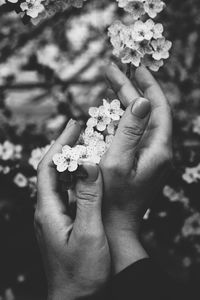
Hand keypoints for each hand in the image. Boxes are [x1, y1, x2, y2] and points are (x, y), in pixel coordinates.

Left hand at [35, 119, 109, 299]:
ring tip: (82, 144)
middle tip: (78, 129)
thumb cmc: (81, 273)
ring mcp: (53, 216)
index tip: (73, 127)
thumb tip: (89, 165)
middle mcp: (46, 210)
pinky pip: (65, 192)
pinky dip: (74, 176)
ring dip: (68, 160)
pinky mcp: (61, 222)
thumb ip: (89, 199)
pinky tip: (84, 174)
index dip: (60, 145)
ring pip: (58, 180)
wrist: (74, 299)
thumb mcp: (89, 234)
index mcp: (48, 210)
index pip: (48, 167)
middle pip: (50, 170)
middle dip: (63, 147)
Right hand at [100, 63, 171, 273]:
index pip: (159, 107)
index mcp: (159, 149)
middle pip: (148, 111)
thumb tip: (143, 100)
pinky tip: (113, 109)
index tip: (133, 67)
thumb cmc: (113, 198)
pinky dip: (123, 118)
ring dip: (127, 101)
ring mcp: (150, 155)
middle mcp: (159, 150)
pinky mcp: (140, 159)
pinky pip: (134, 132)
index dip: (147, 85)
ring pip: (140, 120)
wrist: (116, 225)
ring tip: (112, 82)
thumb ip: (129, 130)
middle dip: (131, 89)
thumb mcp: (117, 162)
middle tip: (113, 70)